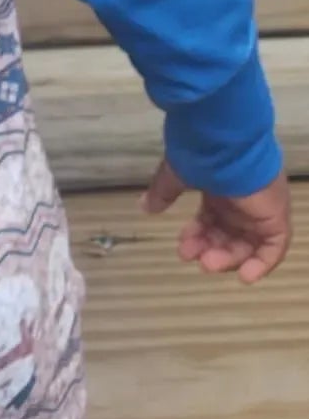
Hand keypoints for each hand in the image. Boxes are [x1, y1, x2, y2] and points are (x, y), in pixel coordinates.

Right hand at [142, 159, 292, 282]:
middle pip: (228, 236)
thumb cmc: (201, 155)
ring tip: (208, 263)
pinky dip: (261, 264)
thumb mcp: (176, 175)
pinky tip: (244, 276)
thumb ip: (162, 192)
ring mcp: (260, 209)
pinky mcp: (275, 216)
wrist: (226, 143)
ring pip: (247, 244)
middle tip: (194, 257)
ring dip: (228, 258)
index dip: (197, 237)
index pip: (212, 221)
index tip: (182, 246)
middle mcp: (242, 201)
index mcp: (221, 190)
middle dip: (209, 250)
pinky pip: (274, 247)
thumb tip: (143, 206)